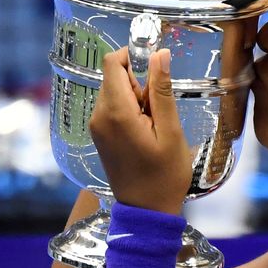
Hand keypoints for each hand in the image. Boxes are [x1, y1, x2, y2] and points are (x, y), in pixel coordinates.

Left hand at [89, 47, 191, 214]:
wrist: (146, 212)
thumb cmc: (164, 176)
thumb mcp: (170, 132)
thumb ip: (162, 91)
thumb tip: (160, 55)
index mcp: (115, 112)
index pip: (112, 63)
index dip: (133, 55)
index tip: (157, 66)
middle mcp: (99, 116)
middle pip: (114, 76)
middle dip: (139, 82)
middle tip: (160, 109)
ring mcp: (97, 127)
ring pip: (115, 92)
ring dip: (137, 97)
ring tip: (155, 124)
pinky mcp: (100, 135)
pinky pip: (113, 108)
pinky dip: (131, 110)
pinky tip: (146, 131)